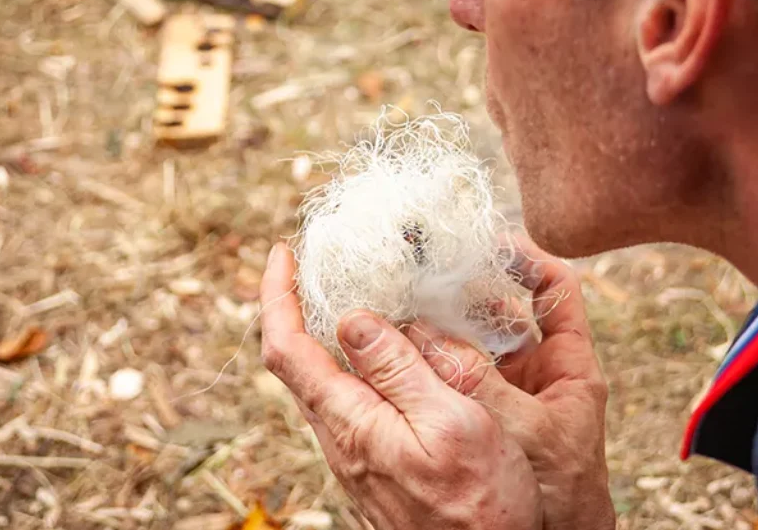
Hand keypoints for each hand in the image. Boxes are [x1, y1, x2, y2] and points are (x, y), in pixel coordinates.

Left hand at [260, 242, 542, 529]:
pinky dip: (355, 363)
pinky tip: (389, 353)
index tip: (283, 253)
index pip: (286, 348)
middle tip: (319, 264)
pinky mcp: (376, 467)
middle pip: (296, 362)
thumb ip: (399, 370)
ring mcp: (356, 455)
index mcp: (351, 422)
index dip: (276, 296)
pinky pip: (351, 402)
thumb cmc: (481, 506)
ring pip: (324, 382)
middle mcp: (341, 439)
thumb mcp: (451, 424)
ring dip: (326, 334)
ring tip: (357, 295)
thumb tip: (351, 319)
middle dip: (297, 306)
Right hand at [406, 235, 613, 529]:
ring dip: (440, 319)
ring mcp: (506, 393)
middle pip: (503, 309)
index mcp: (568, 364)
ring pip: (471, 340)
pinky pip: (450, 376)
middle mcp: (535, 372)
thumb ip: (479, 382)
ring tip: (403, 292)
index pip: (554, 289)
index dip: (526, 257)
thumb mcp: (526, 429)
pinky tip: (398, 345)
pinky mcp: (478, 417)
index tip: (487, 239)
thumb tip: (421, 333)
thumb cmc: (562, 494)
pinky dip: (427, 358)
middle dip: (466, 283)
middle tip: (425, 260)